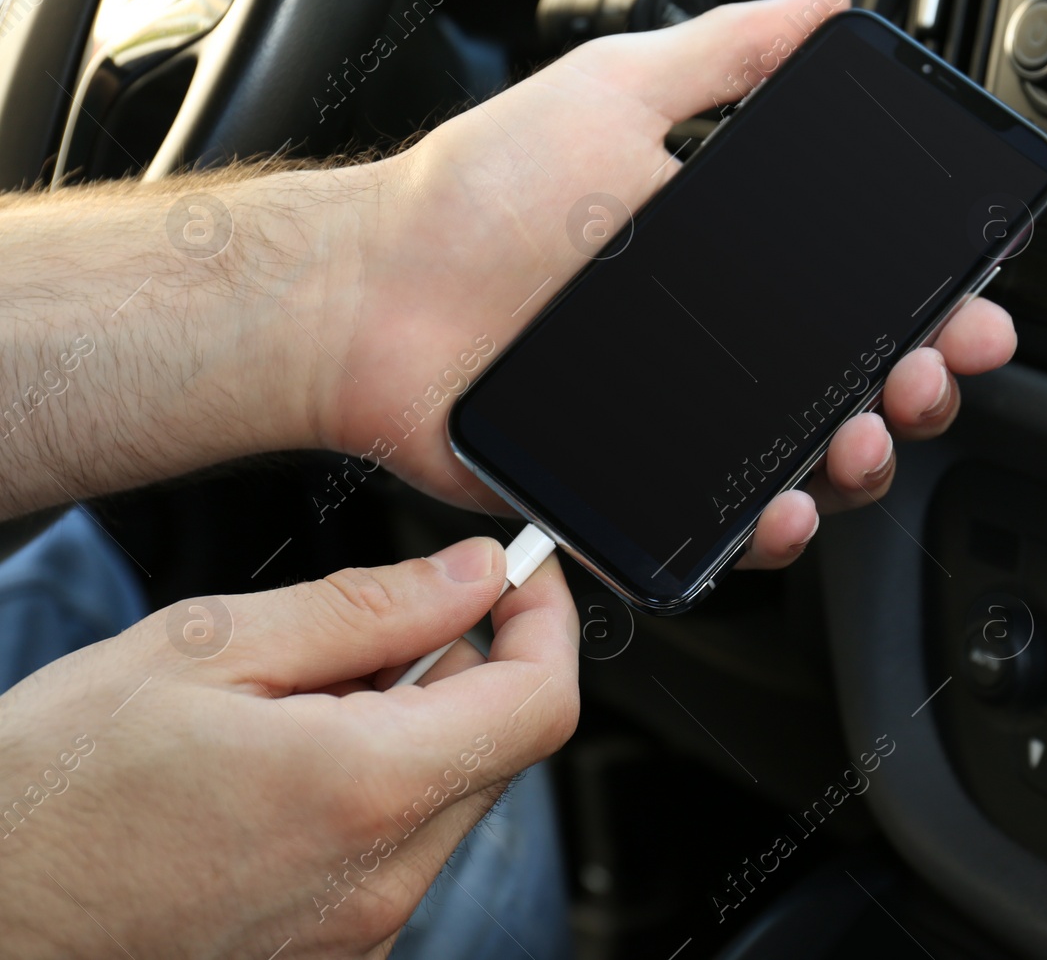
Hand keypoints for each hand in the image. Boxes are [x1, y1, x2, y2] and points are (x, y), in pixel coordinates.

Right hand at [0, 538, 575, 958]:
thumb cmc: (51, 794)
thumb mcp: (203, 650)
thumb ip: (364, 609)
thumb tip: (469, 576)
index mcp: (362, 791)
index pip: (538, 703)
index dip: (543, 623)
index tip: (520, 577)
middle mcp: (379, 882)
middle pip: (499, 748)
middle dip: (462, 669)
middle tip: (366, 633)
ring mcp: (357, 935)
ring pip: (447, 798)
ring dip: (410, 730)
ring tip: (293, 707)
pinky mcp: (329, 957)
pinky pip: (396, 853)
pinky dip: (372, 791)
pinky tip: (281, 770)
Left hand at [305, 0, 1017, 566]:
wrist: (371, 296)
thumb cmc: (481, 196)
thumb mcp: (615, 93)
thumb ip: (728, 55)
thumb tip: (822, 7)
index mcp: (733, 261)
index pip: (864, 292)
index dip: (932, 304)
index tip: (970, 304)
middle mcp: (721, 345)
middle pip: (859, 383)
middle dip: (919, 386)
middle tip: (925, 372)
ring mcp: (684, 421)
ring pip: (810, 463)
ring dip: (860, 461)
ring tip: (857, 439)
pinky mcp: (638, 489)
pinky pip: (724, 525)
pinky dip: (769, 529)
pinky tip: (782, 507)